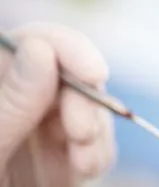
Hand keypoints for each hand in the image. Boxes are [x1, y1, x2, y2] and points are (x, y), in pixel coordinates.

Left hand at [0, 23, 115, 186]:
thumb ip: (9, 103)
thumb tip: (40, 48)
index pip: (34, 41)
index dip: (68, 48)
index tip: (95, 73)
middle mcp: (26, 98)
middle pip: (72, 75)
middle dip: (86, 103)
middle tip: (82, 135)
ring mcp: (47, 124)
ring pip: (92, 107)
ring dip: (97, 132)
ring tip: (84, 162)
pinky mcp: (66, 150)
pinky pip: (98, 139)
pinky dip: (100, 151)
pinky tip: (85, 167)